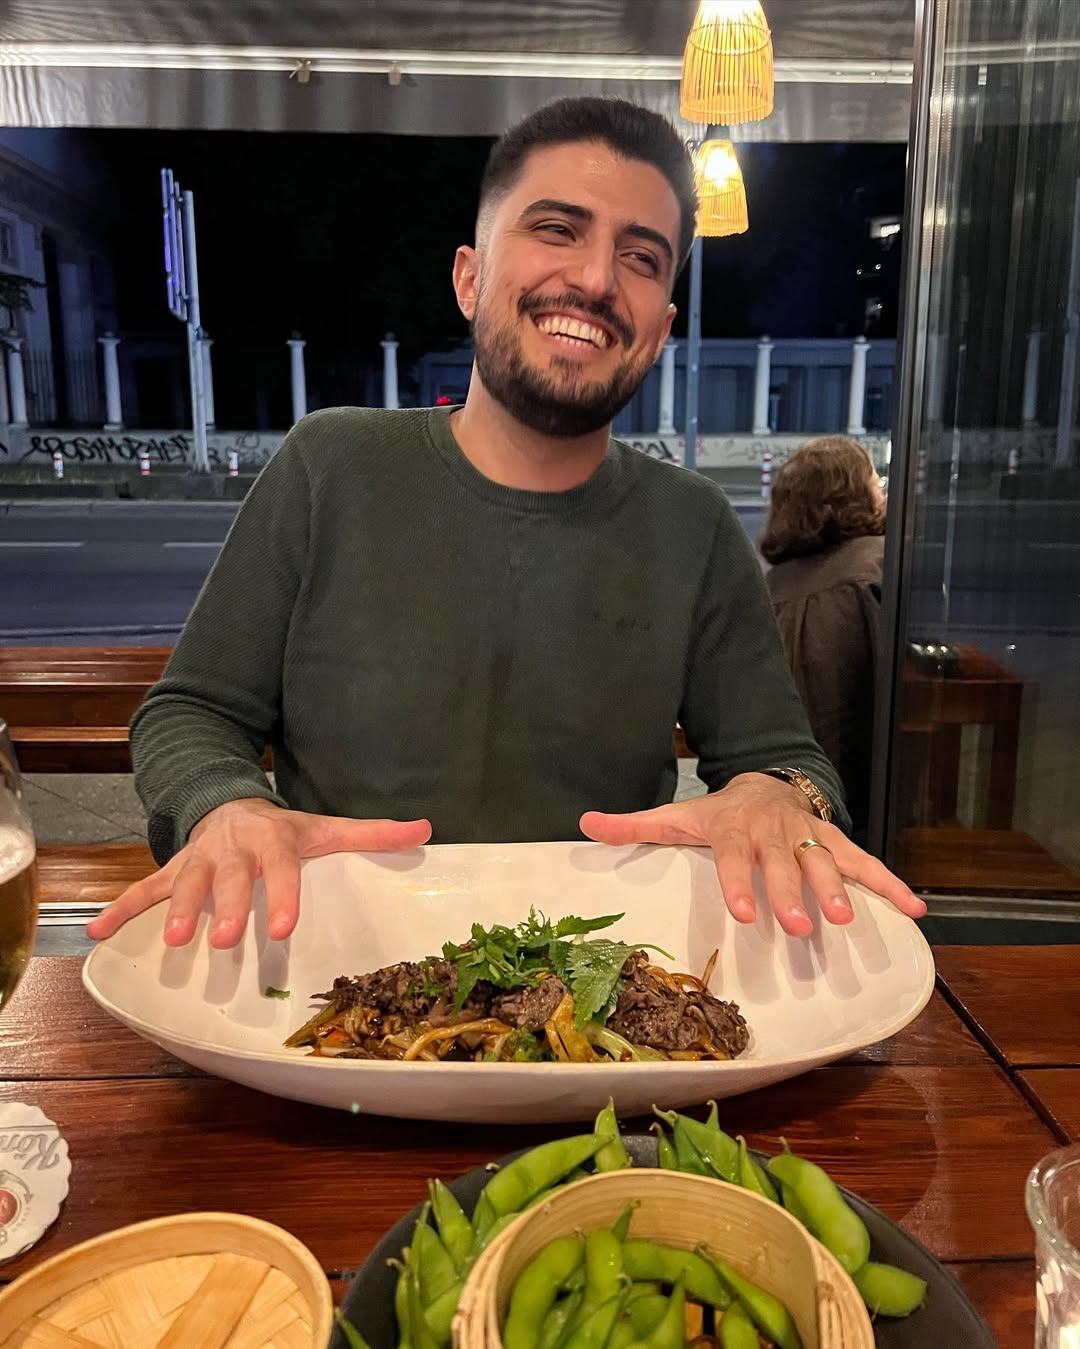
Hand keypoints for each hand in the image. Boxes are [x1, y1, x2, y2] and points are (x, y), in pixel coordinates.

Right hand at [86, 797, 431, 948]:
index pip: (281, 867)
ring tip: (175, 942)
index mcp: (273, 839)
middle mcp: (232, 848)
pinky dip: (119, 910)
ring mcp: (196, 860)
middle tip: (221, 941)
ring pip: (183, 884)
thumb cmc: (283, 829)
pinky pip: (140, 890)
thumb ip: (372, 834)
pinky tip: (97, 934)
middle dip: (224, 908)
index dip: (282, 896)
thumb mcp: (325, 826)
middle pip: (228, 879)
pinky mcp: (169, 871)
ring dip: (177, 911)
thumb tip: (425, 831)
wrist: (226, 800)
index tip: (284, 927)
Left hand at [580, 772, 925, 937]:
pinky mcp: (836, 843)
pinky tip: (915, 911)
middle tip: (798, 925)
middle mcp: (774, 832)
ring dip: (838, 889)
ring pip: (826, 861)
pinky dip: (891, 884)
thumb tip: (583, 824)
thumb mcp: (675, 817)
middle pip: (783, 862)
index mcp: (733, 829)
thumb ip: (633, 826)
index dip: (737, 882)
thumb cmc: (716, 814)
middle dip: (791, 892)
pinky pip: (866, 862)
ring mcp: (809, 836)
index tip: (739, 911)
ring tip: (847, 920)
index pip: (732, 856)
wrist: (766, 782)